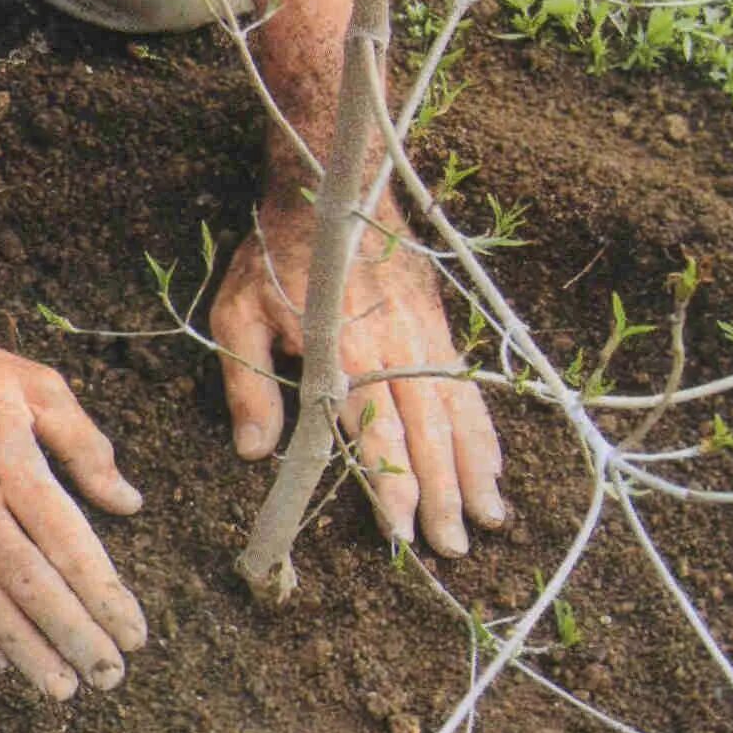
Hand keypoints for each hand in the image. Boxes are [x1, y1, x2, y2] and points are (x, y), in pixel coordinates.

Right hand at [0, 315, 146, 697]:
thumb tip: (128, 503)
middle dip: (75, 636)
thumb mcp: (33, 382)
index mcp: (11, 462)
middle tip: (111, 677)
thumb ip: (85, 444)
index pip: (68, 543)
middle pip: (31, 585)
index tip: (135, 632)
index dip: (104, 594)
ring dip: (25, 651)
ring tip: (61, 688)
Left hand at [210, 199, 503, 554]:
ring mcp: (426, 335)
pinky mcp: (441, 326)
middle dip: (443, 494)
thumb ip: (249, 386)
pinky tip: (493, 468)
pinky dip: (484, 431)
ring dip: (475, 470)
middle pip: (428, 431)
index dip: (390, 482)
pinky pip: (468, 387)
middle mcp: (396, 345)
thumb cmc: (278, 257)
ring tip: (490, 520)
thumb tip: (254, 454)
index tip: (401, 529)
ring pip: (459, 412)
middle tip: (452, 546)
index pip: (376, 429)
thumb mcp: (239, 315)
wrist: (337, 186)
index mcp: (345, 349)